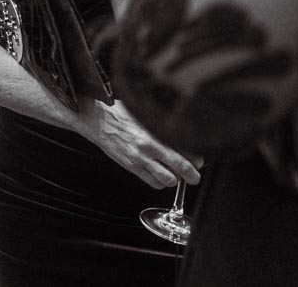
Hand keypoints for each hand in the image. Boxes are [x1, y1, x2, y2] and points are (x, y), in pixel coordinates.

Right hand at [79, 100, 201, 189]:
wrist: (99, 120)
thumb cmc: (121, 114)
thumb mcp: (144, 115)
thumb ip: (161, 125)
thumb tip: (180, 133)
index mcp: (155, 131)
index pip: (185, 148)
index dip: (196, 158)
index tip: (198, 160)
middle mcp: (150, 147)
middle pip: (181, 167)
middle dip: (192, 175)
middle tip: (194, 176)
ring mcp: (141, 159)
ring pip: (168, 179)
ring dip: (175, 179)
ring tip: (175, 175)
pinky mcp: (132, 167)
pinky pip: (153, 182)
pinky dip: (160, 183)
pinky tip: (159, 176)